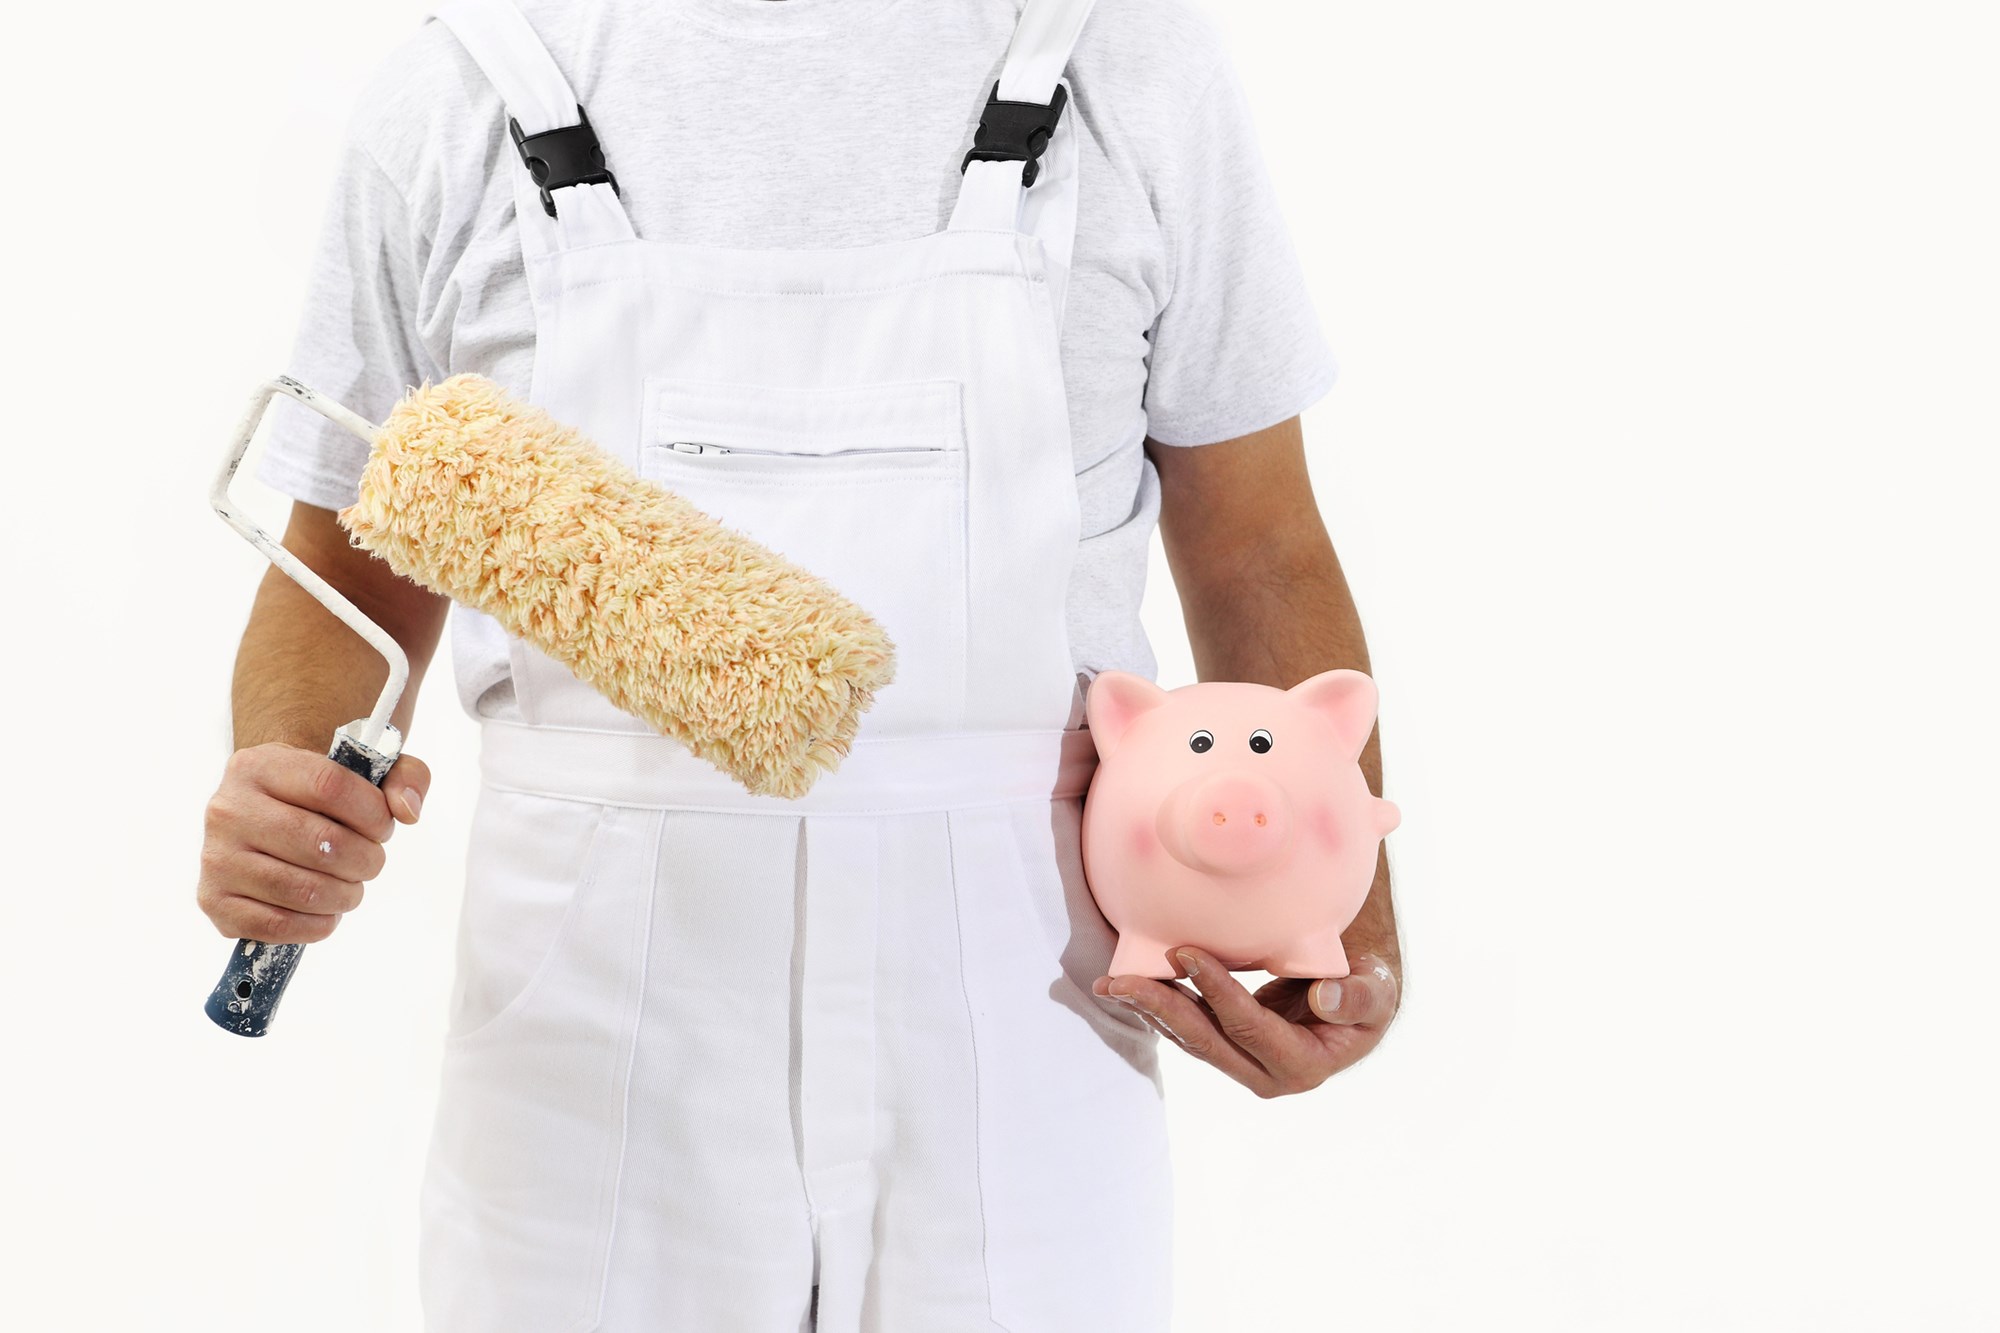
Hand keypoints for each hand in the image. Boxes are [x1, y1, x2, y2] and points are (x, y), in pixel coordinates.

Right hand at [196, 742, 430, 943]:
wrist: (268, 819)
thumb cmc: (322, 797)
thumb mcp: (364, 770)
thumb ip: (404, 776)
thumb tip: (407, 810)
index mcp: (259, 765)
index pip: (331, 786)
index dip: (373, 813)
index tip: (384, 826)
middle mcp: (227, 808)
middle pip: (322, 843)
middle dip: (367, 860)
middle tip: (370, 861)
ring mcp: (216, 857)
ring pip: (304, 890)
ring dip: (346, 895)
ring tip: (351, 885)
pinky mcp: (214, 901)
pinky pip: (279, 925)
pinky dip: (319, 925)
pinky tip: (326, 910)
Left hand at [1092, 946, 1399, 1097]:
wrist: (1358, 998)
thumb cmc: (1371, 990)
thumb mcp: (1377, 991)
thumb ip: (1359, 997)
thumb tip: (1325, 1001)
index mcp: (1304, 1066)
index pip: (1250, 1028)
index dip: (1217, 992)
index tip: (1186, 952)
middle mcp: (1266, 1076)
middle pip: (1205, 1041)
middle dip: (1160, 1009)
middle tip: (1121, 980)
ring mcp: (1242, 1064)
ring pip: (1189, 1038)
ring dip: (1148, 1008)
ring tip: (1111, 982)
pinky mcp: (1227, 1047)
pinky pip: (1188, 1026)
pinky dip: (1158, 1004)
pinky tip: (1129, 985)